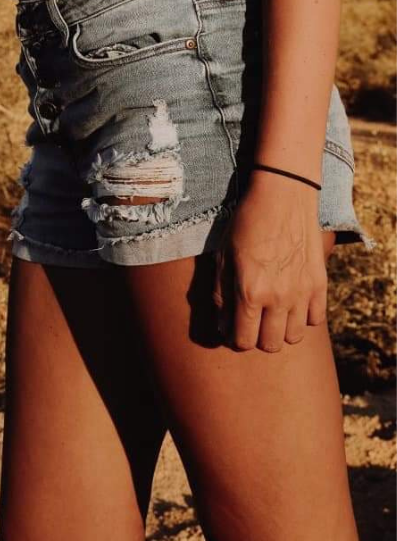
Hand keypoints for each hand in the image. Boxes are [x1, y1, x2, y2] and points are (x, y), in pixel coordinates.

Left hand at [212, 177, 327, 351]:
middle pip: (270, 345)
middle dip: (256, 337)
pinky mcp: (319, 284)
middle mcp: (277, 298)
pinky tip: (292, 301)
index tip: (232, 327)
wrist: (283, 195)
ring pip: (293, 337)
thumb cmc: (246, 221)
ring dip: (280, 329)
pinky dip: (303, 317)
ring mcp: (302, 293)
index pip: (243, 341)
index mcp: (249, 291)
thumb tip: (222, 325)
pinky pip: (314, 320)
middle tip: (251, 320)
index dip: (234, 338)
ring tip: (271, 312)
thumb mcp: (223, 254)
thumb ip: (221, 293)